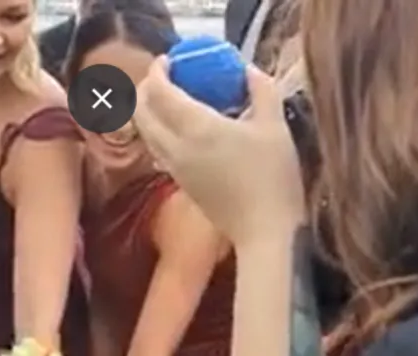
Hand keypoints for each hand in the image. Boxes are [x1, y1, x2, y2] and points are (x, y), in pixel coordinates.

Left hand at [133, 60, 305, 246]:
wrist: (266, 233)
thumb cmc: (274, 178)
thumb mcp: (275, 127)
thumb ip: (261, 90)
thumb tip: (248, 70)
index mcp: (197, 127)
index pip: (159, 91)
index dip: (158, 71)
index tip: (168, 60)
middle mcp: (177, 147)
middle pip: (141, 111)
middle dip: (145, 89)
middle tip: (164, 78)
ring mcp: (176, 169)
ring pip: (146, 133)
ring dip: (149, 112)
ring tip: (169, 102)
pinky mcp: (182, 185)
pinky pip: (159, 150)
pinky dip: (159, 133)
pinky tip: (181, 132)